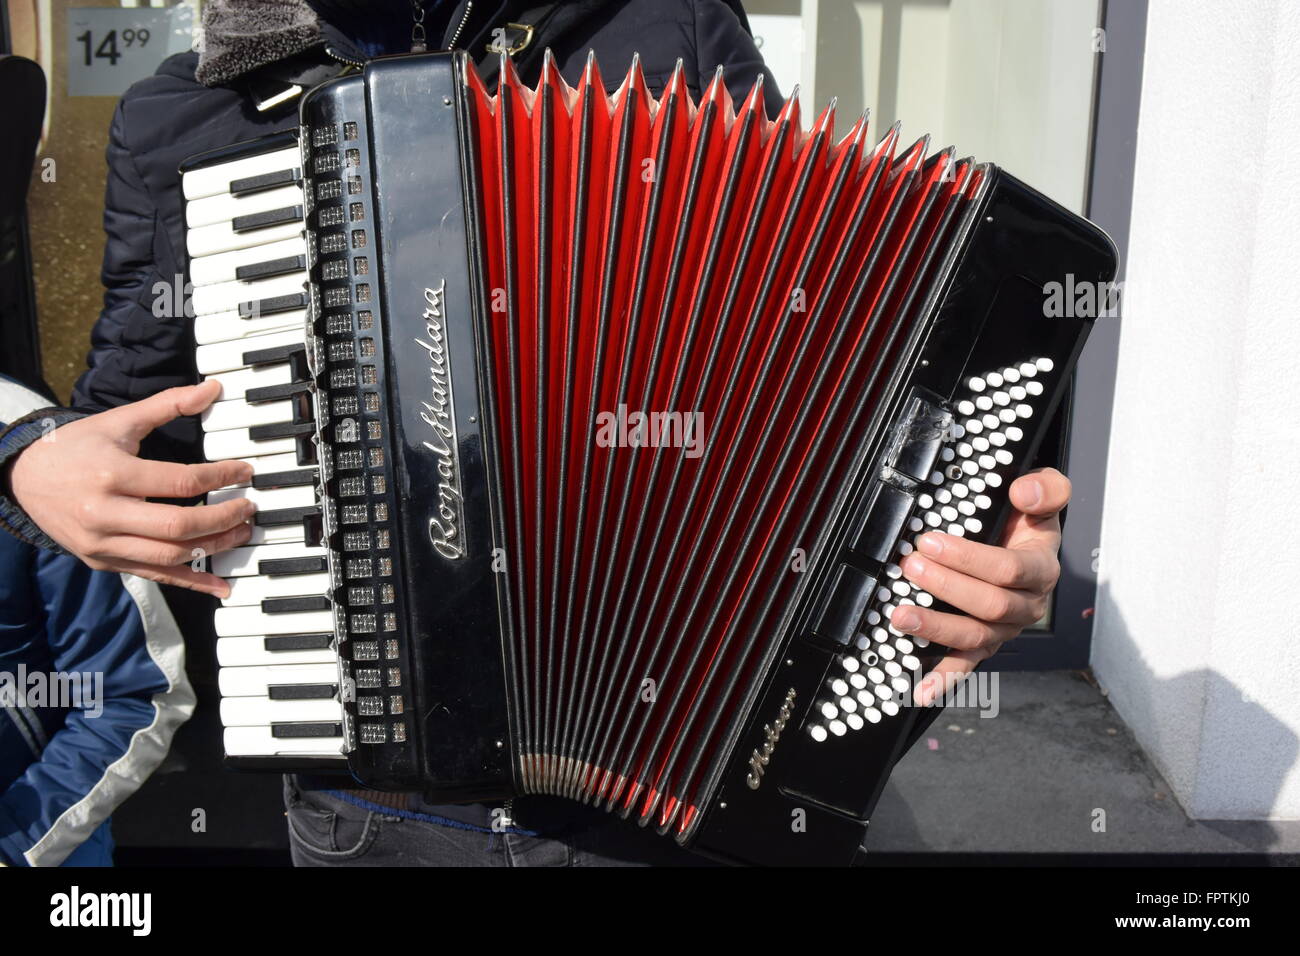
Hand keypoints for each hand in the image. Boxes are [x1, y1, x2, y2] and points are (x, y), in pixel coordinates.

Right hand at [8, 380, 253, 595]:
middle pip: (178, 525)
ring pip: (169, 556)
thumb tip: (211, 389)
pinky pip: (154, 576)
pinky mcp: (104, 562)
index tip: (244, 472)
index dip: (221, 477)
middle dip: (223, 518)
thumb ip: (166, 405)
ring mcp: (103, 544)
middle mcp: (106, 514)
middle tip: (249, 508)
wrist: (23, 480)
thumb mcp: (119, 421)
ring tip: (240, 533)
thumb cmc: (75, 448)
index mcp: (113, 474)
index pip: (181, 481)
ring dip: (214, 548)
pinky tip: (222, 586)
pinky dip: (192, 584)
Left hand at [892, 467, 1070, 705]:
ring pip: (975, 637)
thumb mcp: (1045, 495)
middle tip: (910, 566)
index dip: (968, 557)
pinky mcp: (985, 644)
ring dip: (935, 628)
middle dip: (945, 586)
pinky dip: (944, 679)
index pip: (1008, 569)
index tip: (930, 540)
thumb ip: (1046, 488)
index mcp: (1040, 569)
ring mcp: (1005, 629)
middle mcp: (1027, 605)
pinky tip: (920, 690)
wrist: (1027, 544)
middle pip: (989, 605)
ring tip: (899, 616)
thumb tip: (1025, 491)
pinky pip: (967, 664)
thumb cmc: (1028, 520)